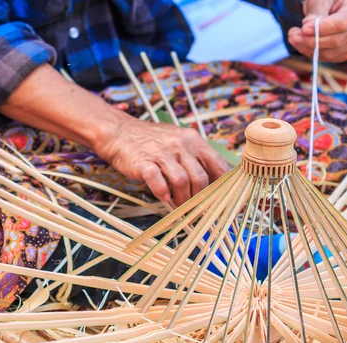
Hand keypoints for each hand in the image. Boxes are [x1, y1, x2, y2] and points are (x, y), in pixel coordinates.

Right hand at [96, 118, 230, 204]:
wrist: (119, 132)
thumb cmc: (154, 142)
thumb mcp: (181, 142)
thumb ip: (198, 160)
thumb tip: (218, 184)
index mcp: (194, 140)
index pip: (218, 165)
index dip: (225, 187)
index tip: (226, 203)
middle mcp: (180, 144)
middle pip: (200, 178)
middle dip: (199, 198)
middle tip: (195, 207)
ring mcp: (162, 153)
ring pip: (182, 182)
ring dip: (182, 199)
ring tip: (179, 205)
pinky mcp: (144, 162)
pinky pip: (158, 182)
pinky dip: (163, 194)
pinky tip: (164, 197)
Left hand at [288, 0, 346, 61]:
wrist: (337, 6)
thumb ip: (316, 13)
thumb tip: (308, 30)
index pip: (342, 23)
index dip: (322, 29)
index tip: (304, 29)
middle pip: (337, 41)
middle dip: (311, 41)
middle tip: (293, 35)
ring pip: (332, 53)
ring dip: (309, 49)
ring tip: (294, 38)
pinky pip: (330, 58)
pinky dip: (314, 53)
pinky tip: (303, 44)